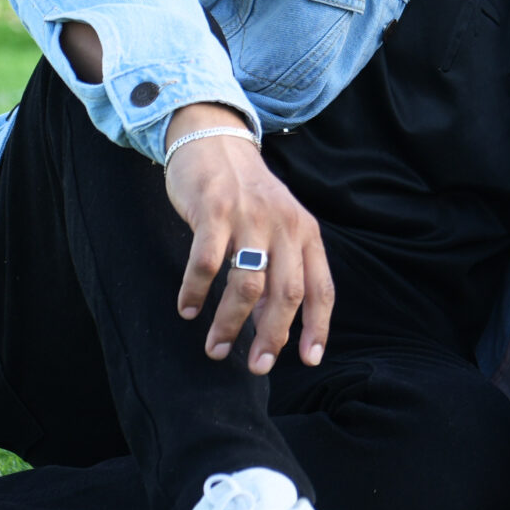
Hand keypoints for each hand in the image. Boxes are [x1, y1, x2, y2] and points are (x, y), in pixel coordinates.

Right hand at [163, 103, 332, 374]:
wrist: (216, 141)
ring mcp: (250, 218)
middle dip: (273, 336)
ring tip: (215, 348)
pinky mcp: (214, 211)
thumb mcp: (278, 226)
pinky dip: (196, 292)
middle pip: (286, 293)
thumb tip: (274, 325)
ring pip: (246, 285)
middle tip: (257, 367)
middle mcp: (284, 226)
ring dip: (230, 323)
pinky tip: (188, 310)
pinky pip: (205, 264)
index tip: (309, 359)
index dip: (317, 326)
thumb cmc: (248, 196)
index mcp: (306, 233)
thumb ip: (282, 268)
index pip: (320, 288)